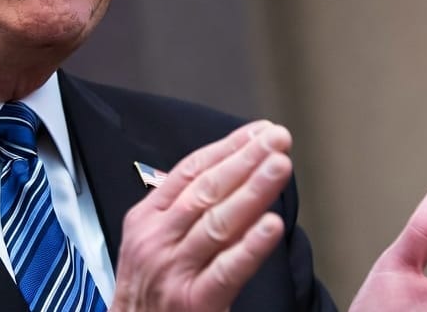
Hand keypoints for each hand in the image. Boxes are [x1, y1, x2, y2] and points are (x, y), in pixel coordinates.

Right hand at [110, 121, 293, 311]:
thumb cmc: (146, 297)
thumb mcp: (150, 246)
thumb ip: (180, 215)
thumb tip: (228, 180)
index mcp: (146, 219)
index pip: (190, 171)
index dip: (227, 147)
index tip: (259, 131)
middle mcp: (157, 240)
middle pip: (206, 190)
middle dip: (246, 159)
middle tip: (278, 138)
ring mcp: (173, 271)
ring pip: (218, 222)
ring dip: (253, 190)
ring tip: (280, 166)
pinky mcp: (193, 304)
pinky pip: (226, 270)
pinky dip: (250, 247)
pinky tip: (272, 226)